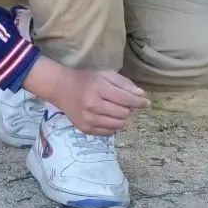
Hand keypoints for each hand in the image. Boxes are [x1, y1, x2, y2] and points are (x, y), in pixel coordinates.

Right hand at [24, 57, 149, 135]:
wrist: (60, 88)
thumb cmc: (86, 79)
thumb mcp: (105, 74)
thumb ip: (124, 83)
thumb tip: (141, 95)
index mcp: (99, 89)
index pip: (127, 99)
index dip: (139, 102)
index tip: (146, 103)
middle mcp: (93, 105)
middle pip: (124, 113)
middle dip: (129, 109)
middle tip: (124, 104)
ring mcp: (88, 119)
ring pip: (118, 125)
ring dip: (122, 118)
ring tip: (116, 110)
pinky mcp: (85, 128)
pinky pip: (108, 133)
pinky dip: (113, 126)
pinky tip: (109, 117)